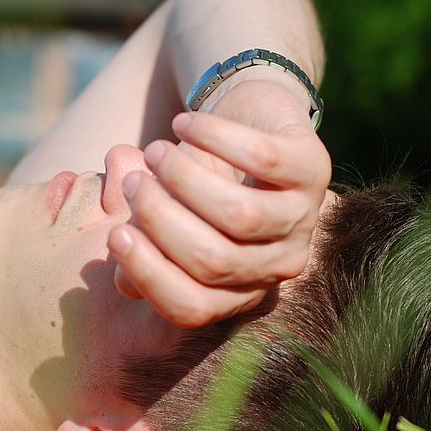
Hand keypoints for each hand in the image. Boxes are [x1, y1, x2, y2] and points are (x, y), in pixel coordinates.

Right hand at [107, 76, 331, 327]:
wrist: (250, 123)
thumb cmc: (198, 182)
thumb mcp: (166, 218)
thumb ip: (142, 247)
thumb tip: (123, 280)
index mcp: (239, 292)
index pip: (192, 307)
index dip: (149, 275)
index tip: (115, 235)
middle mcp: (277, 266)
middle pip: (213, 263)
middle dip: (160, 219)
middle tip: (135, 183)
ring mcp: (303, 220)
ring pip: (240, 216)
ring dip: (184, 179)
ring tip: (155, 151)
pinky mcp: (315, 171)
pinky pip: (261, 159)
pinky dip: (213, 138)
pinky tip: (183, 124)